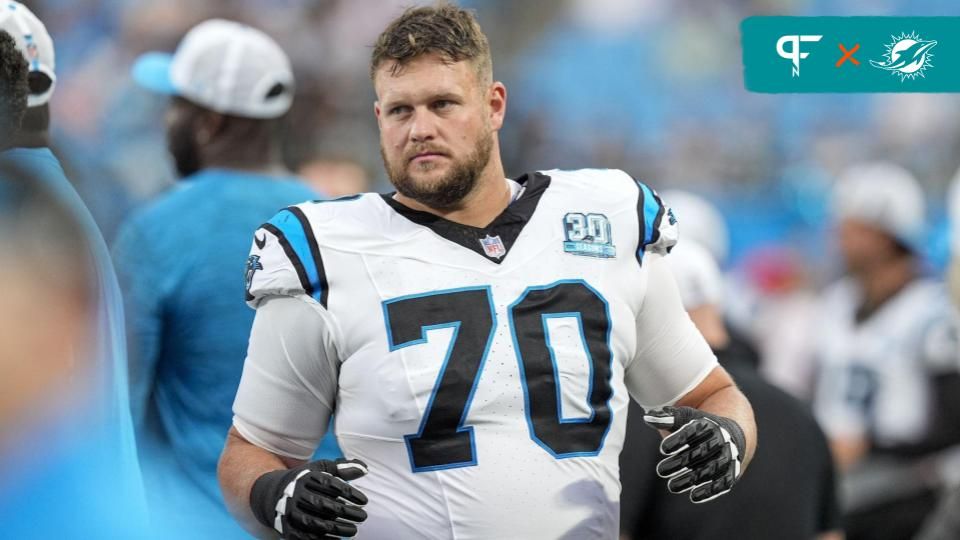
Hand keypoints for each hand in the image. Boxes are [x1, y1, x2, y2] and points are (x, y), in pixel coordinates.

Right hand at [250, 458, 368, 538]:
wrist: (273, 495)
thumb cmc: (304, 481)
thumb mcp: (320, 469)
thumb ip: (342, 469)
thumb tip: (364, 469)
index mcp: (306, 478)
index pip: (331, 485)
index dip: (350, 493)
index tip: (364, 501)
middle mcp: (297, 495)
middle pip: (325, 505)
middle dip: (347, 512)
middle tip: (363, 517)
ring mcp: (291, 513)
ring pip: (316, 523)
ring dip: (338, 529)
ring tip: (354, 530)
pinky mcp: (288, 528)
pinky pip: (307, 537)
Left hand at [643, 406, 744, 502]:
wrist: (730, 436)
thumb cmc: (700, 428)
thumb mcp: (685, 418)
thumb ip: (667, 418)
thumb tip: (648, 418)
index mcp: (709, 425)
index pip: (692, 432)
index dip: (678, 440)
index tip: (663, 449)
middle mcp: (721, 440)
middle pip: (700, 452)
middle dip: (680, 462)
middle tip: (660, 471)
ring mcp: (728, 457)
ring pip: (710, 469)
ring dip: (691, 479)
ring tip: (672, 486)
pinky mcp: (732, 472)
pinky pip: (723, 482)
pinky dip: (709, 490)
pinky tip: (694, 496)